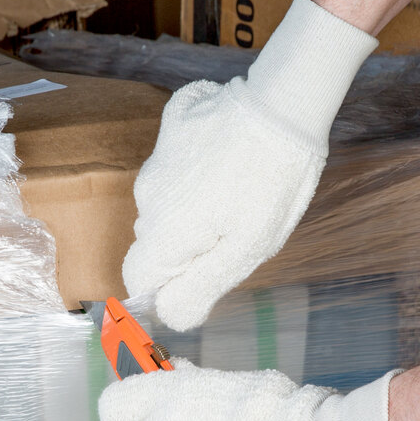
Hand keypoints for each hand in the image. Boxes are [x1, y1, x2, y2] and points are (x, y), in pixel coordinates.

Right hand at [122, 0, 376, 330]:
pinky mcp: (171, 127)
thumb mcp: (247, 250)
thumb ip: (201, 287)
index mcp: (164, 232)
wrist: (281, 104)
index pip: (138, 278)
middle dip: (186, 247)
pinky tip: (229, 157)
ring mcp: (157, 158)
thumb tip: (169, 316)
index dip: (166, 288)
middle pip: (154, 241)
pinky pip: (176, 163)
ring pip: (166, 202)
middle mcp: (147, 196)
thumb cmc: (272, 184)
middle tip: (234, 230)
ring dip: (192, 208)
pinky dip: (195, 169)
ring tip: (237, 190)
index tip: (200, 277)